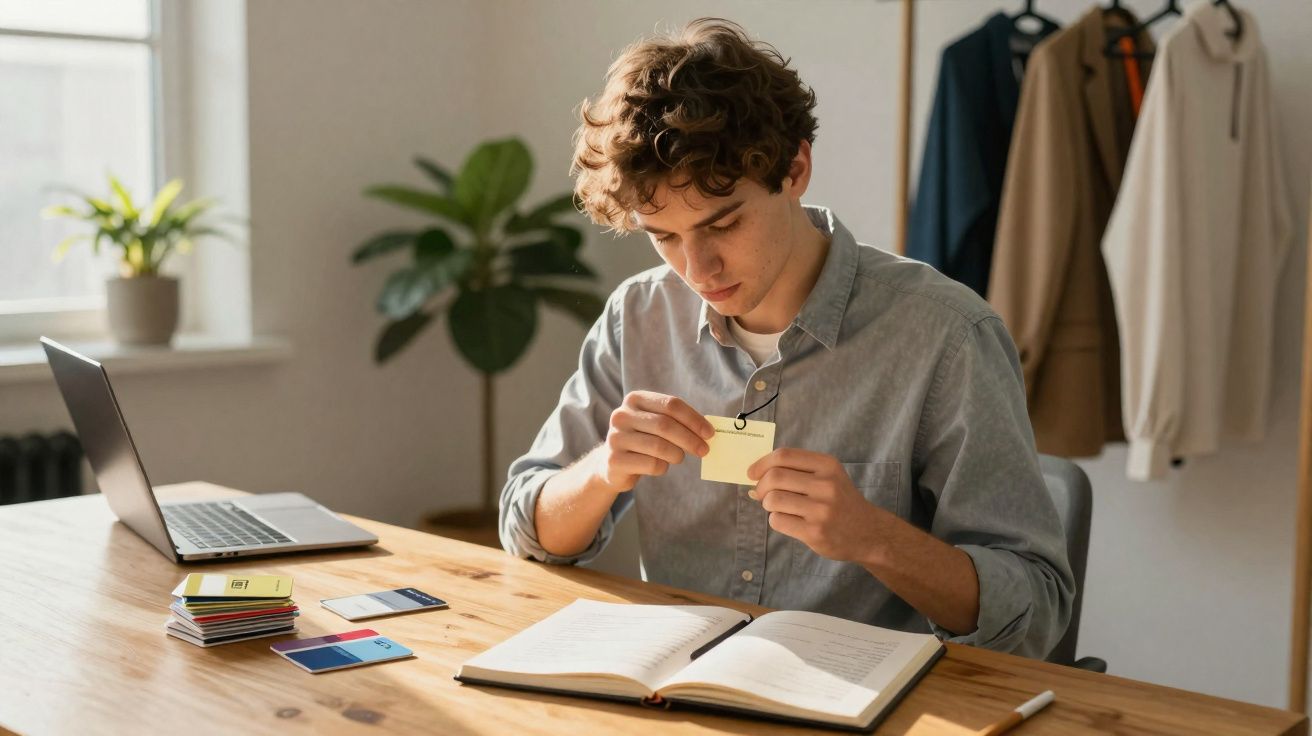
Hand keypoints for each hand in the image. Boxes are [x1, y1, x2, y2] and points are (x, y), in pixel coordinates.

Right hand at [590, 391, 713, 493]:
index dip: (694, 419)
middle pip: (665, 425)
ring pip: (659, 446)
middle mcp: (622, 415)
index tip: (709, 433)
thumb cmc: (643, 439)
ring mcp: (616, 438)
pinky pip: (651, 464)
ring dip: (677, 454)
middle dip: (690, 439)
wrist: (613, 463)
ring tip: (678, 457)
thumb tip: (707, 431)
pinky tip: (660, 465)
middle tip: (704, 450)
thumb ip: (677, 421)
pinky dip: (663, 467)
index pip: (671, 404)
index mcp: (635, 399)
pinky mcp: (615, 460)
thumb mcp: (655, 423)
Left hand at [746, 448, 888, 563]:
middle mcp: (826, 485)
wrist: (869, 532)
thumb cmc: (841, 501)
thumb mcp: (828, 476)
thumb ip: (796, 471)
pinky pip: (778, 521)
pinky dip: (776, 520)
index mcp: (827, 465)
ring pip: (773, 500)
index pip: (784, 456)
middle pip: (774, 477)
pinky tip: (789, 521)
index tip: (752, 473)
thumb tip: (754, 475)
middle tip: (761, 494)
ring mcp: (821, 510)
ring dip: (767, 504)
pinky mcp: (815, 532)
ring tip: (778, 508)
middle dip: (760, 486)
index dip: (761, 463)